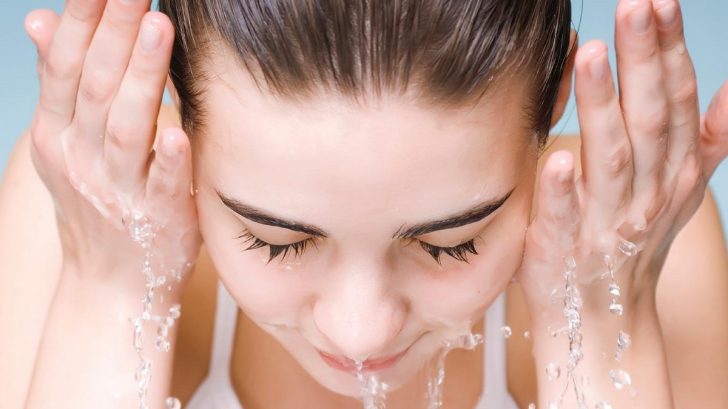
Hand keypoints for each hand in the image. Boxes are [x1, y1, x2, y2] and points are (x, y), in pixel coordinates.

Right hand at [24, 0, 199, 291]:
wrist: (112, 283)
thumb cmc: (99, 203)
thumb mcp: (66, 145)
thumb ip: (63, 85)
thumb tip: (43, 20)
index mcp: (57, 134)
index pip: (65, 64)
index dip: (81, 16)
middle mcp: (80, 159)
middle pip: (95, 85)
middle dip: (113, 29)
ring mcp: (116, 191)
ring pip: (125, 128)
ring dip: (141, 77)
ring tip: (159, 27)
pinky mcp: (157, 220)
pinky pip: (161, 187)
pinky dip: (168, 160)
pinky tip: (179, 132)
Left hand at [516, 0, 726, 404]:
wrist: (606, 313)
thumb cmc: (635, 240)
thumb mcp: (681, 189)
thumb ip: (707, 139)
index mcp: (673, 171)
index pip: (676, 100)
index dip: (668, 51)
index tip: (659, 3)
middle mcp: (647, 193)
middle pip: (650, 119)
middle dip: (644, 61)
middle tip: (635, 7)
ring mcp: (607, 223)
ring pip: (611, 159)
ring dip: (603, 107)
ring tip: (590, 56)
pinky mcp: (564, 248)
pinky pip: (565, 218)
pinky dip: (563, 191)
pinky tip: (557, 158)